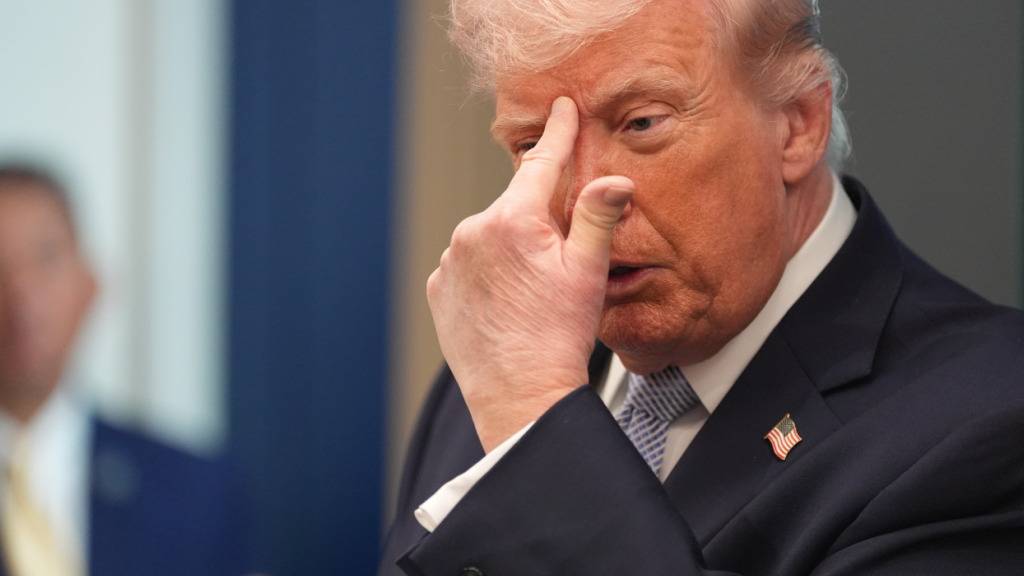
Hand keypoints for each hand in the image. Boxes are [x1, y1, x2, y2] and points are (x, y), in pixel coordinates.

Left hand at [427, 97, 635, 451]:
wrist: (519, 395)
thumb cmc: (559, 336)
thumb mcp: (588, 273)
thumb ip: (598, 218)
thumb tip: (616, 180)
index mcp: (513, 220)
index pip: (541, 163)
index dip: (558, 133)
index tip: (562, 107)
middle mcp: (471, 232)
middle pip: (515, 206)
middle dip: (537, 218)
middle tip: (558, 261)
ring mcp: (449, 261)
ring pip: (489, 236)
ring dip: (509, 247)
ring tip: (530, 292)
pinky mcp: (438, 288)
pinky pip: (466, 264)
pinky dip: (485, 271)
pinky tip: (505, 301)